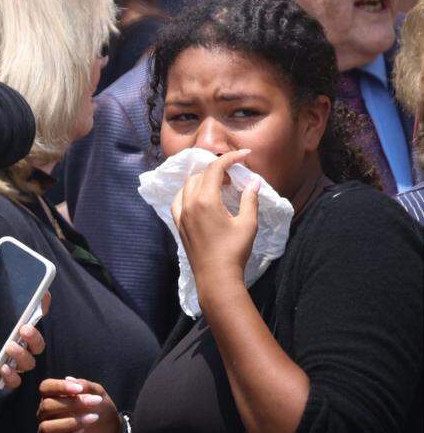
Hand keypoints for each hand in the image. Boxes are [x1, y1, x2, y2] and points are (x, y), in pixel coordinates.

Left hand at [0, 271, 49, 389]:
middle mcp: (15, 342)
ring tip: (9, 348)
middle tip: (24, 329)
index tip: (44, 296)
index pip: (33, 314)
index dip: (43, 305)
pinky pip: (14, 381)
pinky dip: (11, 376)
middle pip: (37, 342)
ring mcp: (9, 361)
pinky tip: (3, 369)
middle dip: (35, 336)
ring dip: (23, 355)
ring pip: (29, 361)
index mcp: (10, 324)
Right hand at [37, 377, 120, 432]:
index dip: (59, 386)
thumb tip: (69, 379)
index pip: (45, 387)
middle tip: (94, 402)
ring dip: (71, 422)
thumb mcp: (99, 395)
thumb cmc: (101, 413)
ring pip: (47, 426)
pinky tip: (83, 431)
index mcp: (52, 397)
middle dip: (72, 404)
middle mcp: (45, 414)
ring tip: (91, 418)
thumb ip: (86, 386)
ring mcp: (47, 432)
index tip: (78, 389)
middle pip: (46, 406)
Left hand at [171, 149, 259, 301]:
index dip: (230, 157)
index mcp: (205, 200)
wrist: (215, 277)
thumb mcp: (248, 223)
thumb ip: (250, 199)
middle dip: (218, 168)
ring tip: (220, 185)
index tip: (245, 155)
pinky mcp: (178, 223)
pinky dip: (189, 191)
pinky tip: (200, 197)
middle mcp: (188, 203)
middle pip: (201, 174)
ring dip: (203, 179)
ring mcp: (180, 213)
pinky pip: (179, 199)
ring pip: (188, 185)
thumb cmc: (234, 251)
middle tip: (235, 175)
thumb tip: (253, 182)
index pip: (215, 168)